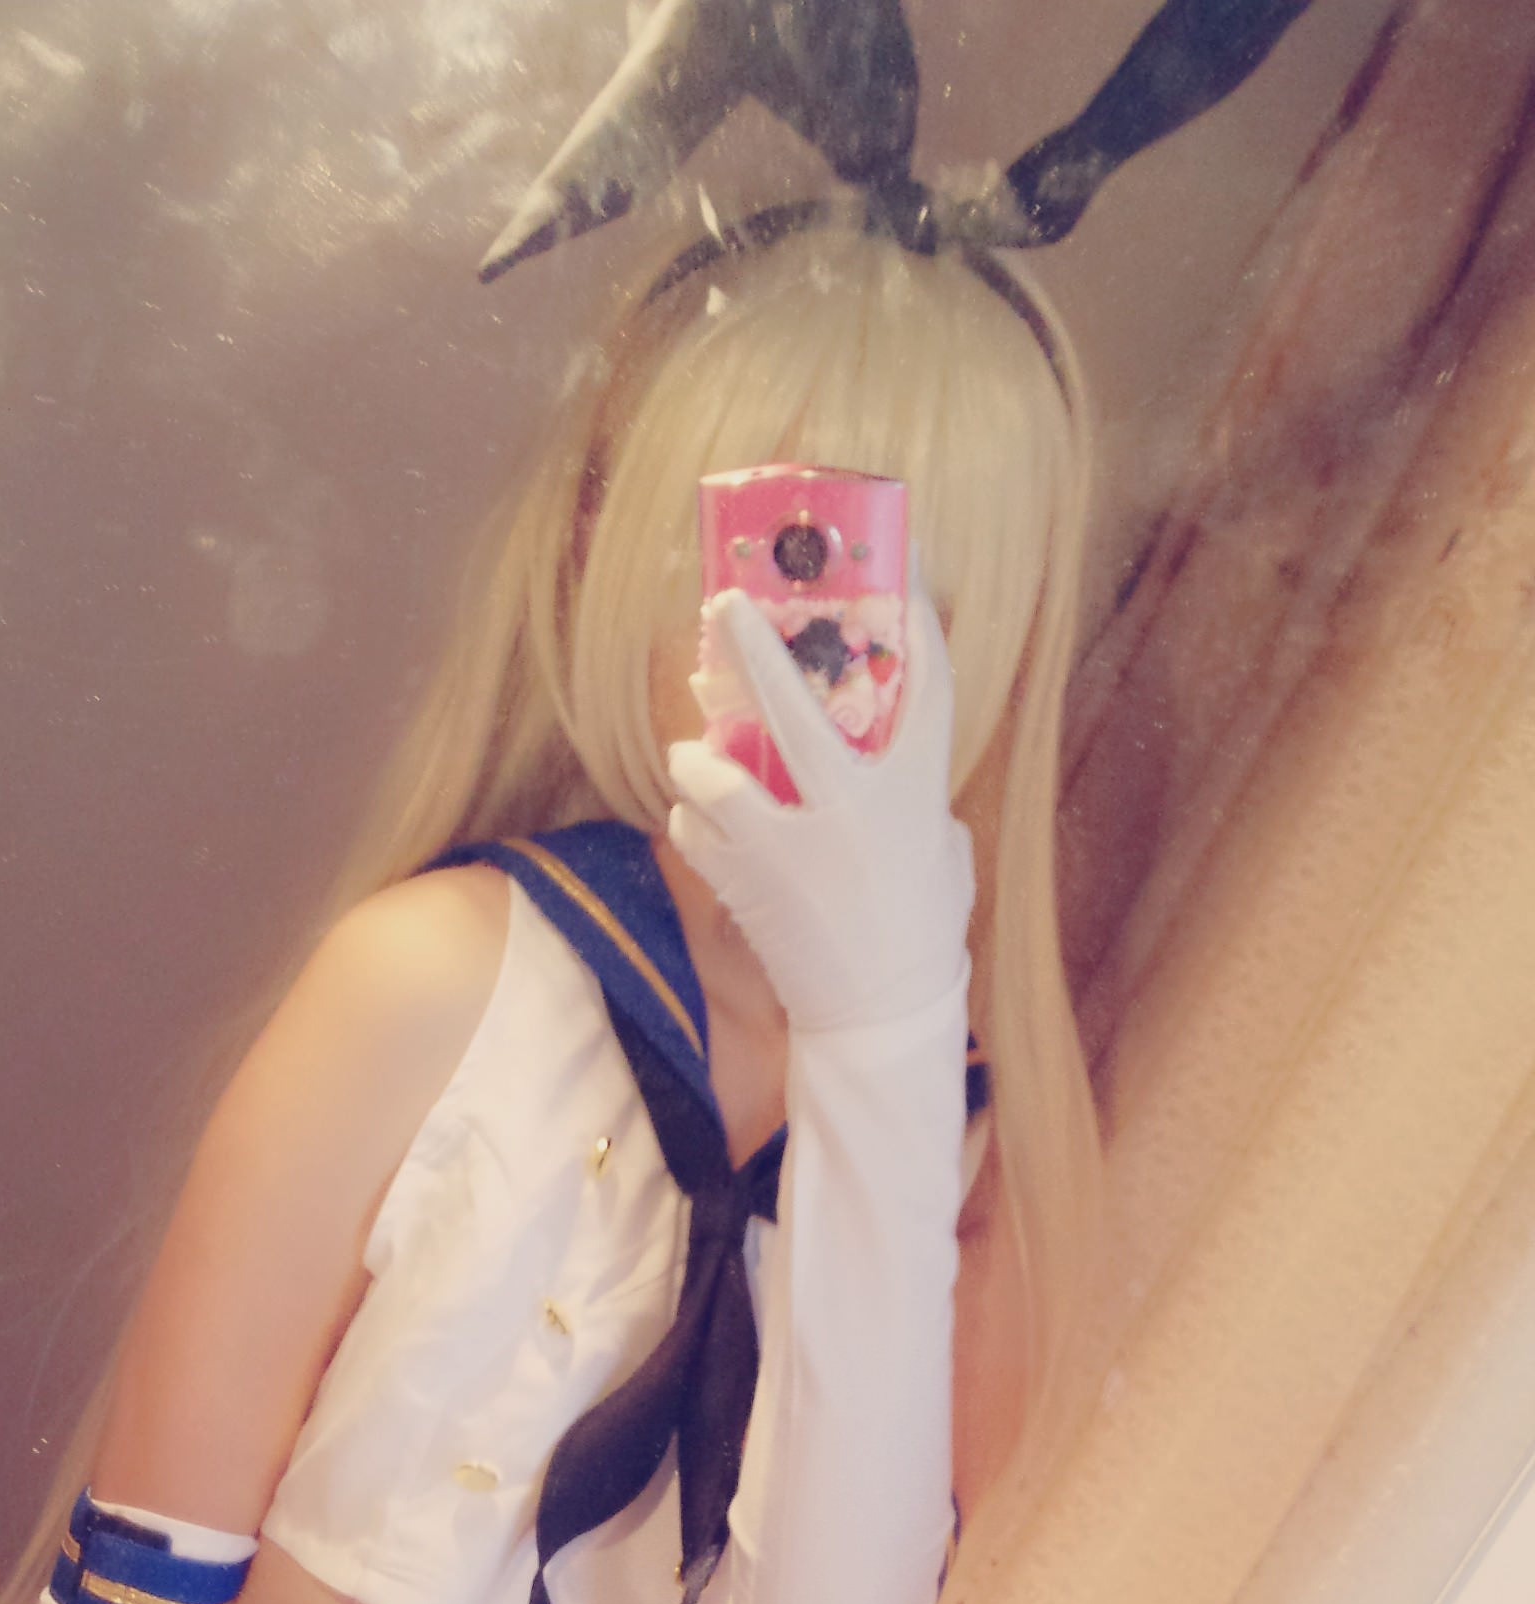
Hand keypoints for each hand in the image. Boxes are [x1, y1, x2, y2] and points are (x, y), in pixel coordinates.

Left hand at [666, 574, 972, 1034]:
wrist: (878, 1014)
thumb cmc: (919, 929)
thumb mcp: (941, 848)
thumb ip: (914, 793)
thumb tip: (882, 751)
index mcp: (915, 791)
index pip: (929, 683)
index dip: (918, 615)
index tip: (904, 560)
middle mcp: (852, 809)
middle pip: (798, 706)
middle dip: (755, 648)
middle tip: (726, 604)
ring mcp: (791, 847)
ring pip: (715, 772)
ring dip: (699, 761)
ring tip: (699, 757)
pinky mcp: (746, 885)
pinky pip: (693, 828)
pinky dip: (692, 821)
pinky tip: (704, 825)